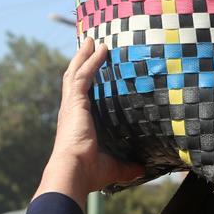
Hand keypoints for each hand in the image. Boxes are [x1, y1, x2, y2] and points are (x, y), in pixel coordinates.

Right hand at [34, 38, 143, 209]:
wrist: (74, 172)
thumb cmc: (89, 173)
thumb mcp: (114, 167)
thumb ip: (128, 166)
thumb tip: (142, 168)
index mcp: (77, 123)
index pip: (79, 96)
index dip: (84, 82)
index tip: (90, 70)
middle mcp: (71, 111)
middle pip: (74, 78)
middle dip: (81, 61)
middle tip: (89, 44)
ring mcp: (71, 104)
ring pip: (76, 72)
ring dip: (84, 54)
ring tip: (92, 40)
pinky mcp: (75, 101)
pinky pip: (83, 74)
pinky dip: (91, 60)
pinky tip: (101, 49)